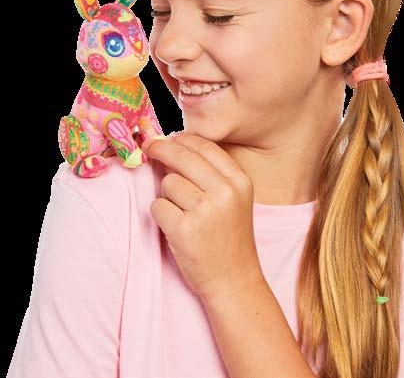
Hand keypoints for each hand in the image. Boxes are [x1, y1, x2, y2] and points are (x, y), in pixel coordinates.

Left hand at [142, 132, 263, 300]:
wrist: (234, 280)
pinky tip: (176, 227)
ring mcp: (205, 211)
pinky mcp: (184, 230)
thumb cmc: (230, 238)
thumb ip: (211, 174)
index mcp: (239, 181)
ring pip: (167, 183)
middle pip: (182, 157)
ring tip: (183, 214)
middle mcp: (225, 192)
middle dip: (161, 149)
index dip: (182, 139)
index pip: (205, 146)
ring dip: (167, 195)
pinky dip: (160, 215)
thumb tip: (173, 147)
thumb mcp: (234, 199)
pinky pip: (157, 206)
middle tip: (149, 147)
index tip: (167, 138)